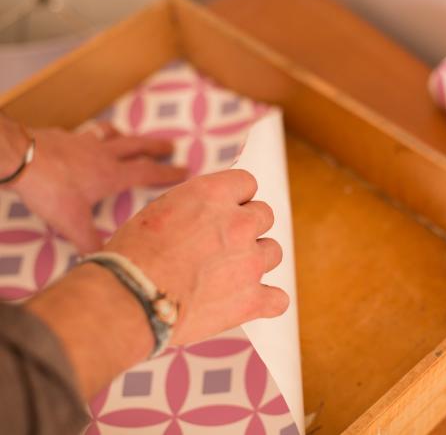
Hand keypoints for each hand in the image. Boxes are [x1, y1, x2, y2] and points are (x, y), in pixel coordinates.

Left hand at [9, 123, 187, 253]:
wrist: (19, 159)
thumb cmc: (50, 189)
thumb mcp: (71, 223)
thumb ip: (89, 243)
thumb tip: (103, 263)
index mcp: (111, 174)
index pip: (147, 172)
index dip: (168, 172)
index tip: (185, 169)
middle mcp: (102, 154)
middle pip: (136, 146)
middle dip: (155, 147)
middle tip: (170, 145)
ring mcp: (83, 142)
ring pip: (110, 134)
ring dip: (124, 136)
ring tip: (128, 136)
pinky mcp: (63, 137)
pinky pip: (84, 133)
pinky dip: (91, 136)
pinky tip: (84, 141)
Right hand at [104, 169, 288, 344]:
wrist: (127, 299)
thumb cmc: (132, 255)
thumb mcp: (160, 210)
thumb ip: (194, 206)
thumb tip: (207, 212)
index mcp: (214, 195)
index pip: (247, 183)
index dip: (237, 197)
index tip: (226, 210)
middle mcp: (238, 223)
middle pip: (265, 215)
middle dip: (248, 227)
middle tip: (224, 243)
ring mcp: (249, 262)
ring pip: (274, 252)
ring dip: (256, 259)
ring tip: (231, 273)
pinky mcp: (251, 299)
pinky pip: (278, 299)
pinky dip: (267, 301)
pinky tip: (252, 301)